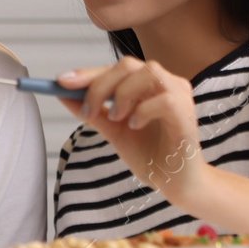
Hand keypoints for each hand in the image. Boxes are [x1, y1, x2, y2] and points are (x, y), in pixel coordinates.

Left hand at [57, 57, 205, 203]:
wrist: (175, 182)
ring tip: (116, 118)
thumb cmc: (150, 154)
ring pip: (148, 72)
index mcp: (148, 84)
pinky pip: (165, 100)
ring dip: (122, 94)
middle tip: (87, 111)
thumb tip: (63, 94)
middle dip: (99, 85)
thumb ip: (93, 112)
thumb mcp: (113, 130)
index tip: (61, 81)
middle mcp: (166, 83)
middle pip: (128, 65)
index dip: (87, 72)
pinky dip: (143, 111)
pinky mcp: (187, 114)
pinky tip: (135, 126)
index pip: (115, 68)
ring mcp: (180, 96)